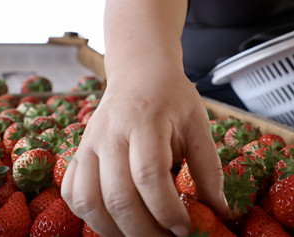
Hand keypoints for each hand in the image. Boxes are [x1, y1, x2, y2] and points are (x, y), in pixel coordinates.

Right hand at [61, 67, 227, 235]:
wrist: (139, 72)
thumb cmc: (172, 98)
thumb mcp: (198, 124)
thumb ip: (209, 167)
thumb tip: (220, 210)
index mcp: (145, 120)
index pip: (148, 174)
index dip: (166, 209)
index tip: (184, 228)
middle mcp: (110, 133)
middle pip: (117, 195)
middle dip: (144, 230)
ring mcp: (89, 144)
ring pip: (88, 200)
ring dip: (114, 230)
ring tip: (141, 236)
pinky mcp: (78, 153)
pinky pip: (72, 193)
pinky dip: (89, 216)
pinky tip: (115, 222)